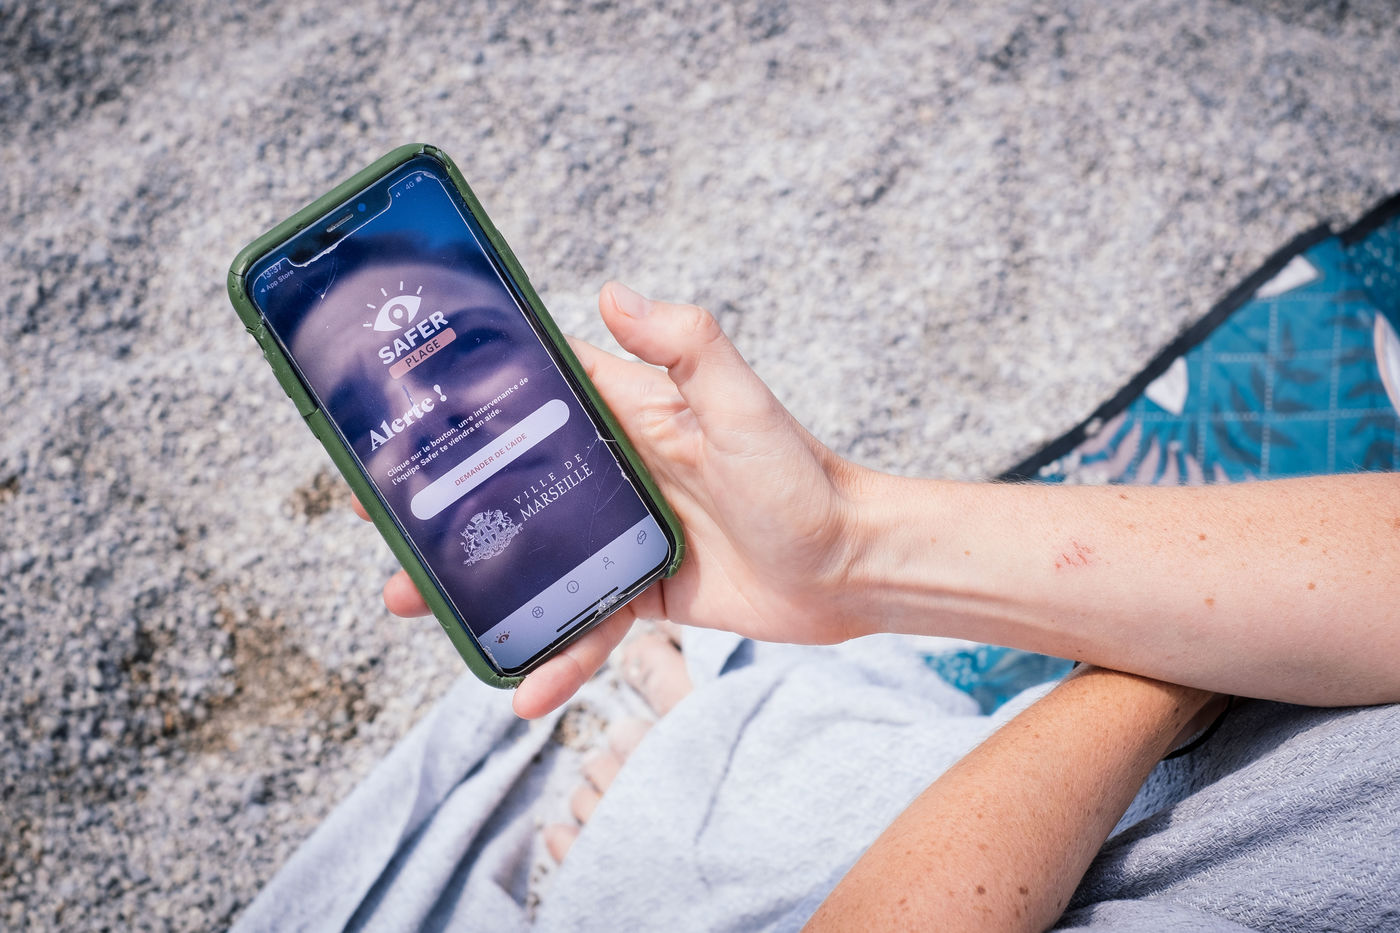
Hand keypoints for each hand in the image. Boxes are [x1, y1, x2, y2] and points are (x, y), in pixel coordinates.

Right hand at [364, 282, 867, 716]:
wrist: (850, 566)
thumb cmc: (801, 477)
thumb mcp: (742, 405)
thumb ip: (686, 344)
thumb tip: (611, 289)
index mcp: (626, 417)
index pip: (529, 398)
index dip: (464, 402)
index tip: (397, 416)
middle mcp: (613, 474)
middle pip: (508, 485)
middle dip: (442, 504)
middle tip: (378, 522)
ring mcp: (621, 537)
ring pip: (529, 561)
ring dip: (473, 586)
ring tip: (413, 605)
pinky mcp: (640, 592)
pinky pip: (583, 623)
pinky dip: (555, 656)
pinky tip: (524, 689)